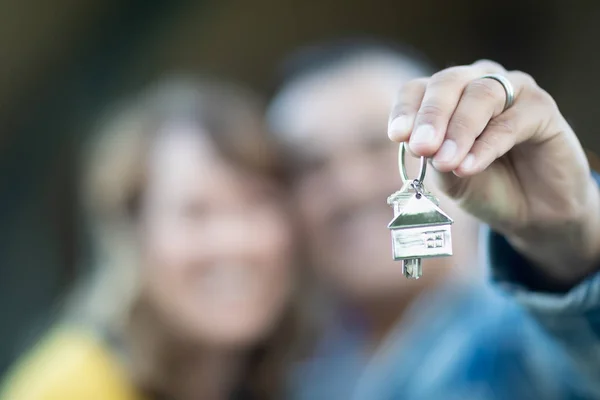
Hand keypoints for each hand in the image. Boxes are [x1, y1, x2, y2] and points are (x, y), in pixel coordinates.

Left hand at [388, 60, 599, 285]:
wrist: (532, 211)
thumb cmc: (485, 186)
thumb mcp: (448, 175)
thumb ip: (434, 156)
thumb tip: (419, 141)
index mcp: (447, 94)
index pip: (417, 89)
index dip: (405, 109)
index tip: (398, 136)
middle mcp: (478, 81)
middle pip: (448, 82)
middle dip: (431, 115)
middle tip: (421, 146)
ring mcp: (513, 89)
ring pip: (481, 95)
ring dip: (459, 130)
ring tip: (446, 162)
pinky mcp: (542, 108)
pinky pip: (511, 121)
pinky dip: (487, 145)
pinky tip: (470, 166)